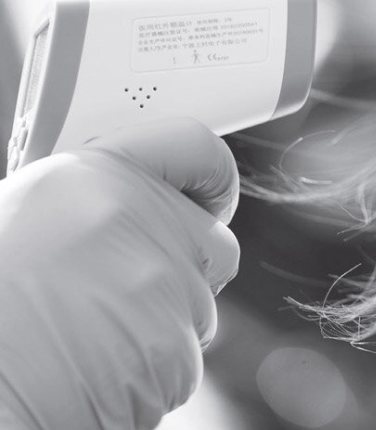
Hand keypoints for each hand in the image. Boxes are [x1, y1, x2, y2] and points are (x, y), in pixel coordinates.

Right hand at [0, 119, 239, 428]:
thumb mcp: (19, 216)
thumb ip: (85, 203)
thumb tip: (119, 208)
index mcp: (94, 176)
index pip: (195, 148)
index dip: (210, 173)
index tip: (210, 191)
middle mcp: (141, 224)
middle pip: (215, 243)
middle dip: (188, 266)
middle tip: (133, 287)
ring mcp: (166, 291)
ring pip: (200, 307)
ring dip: (163, 322)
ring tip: (92, 334)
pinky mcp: (175, 353)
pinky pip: (184, 358)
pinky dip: (154, 369)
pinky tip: (98, 369)